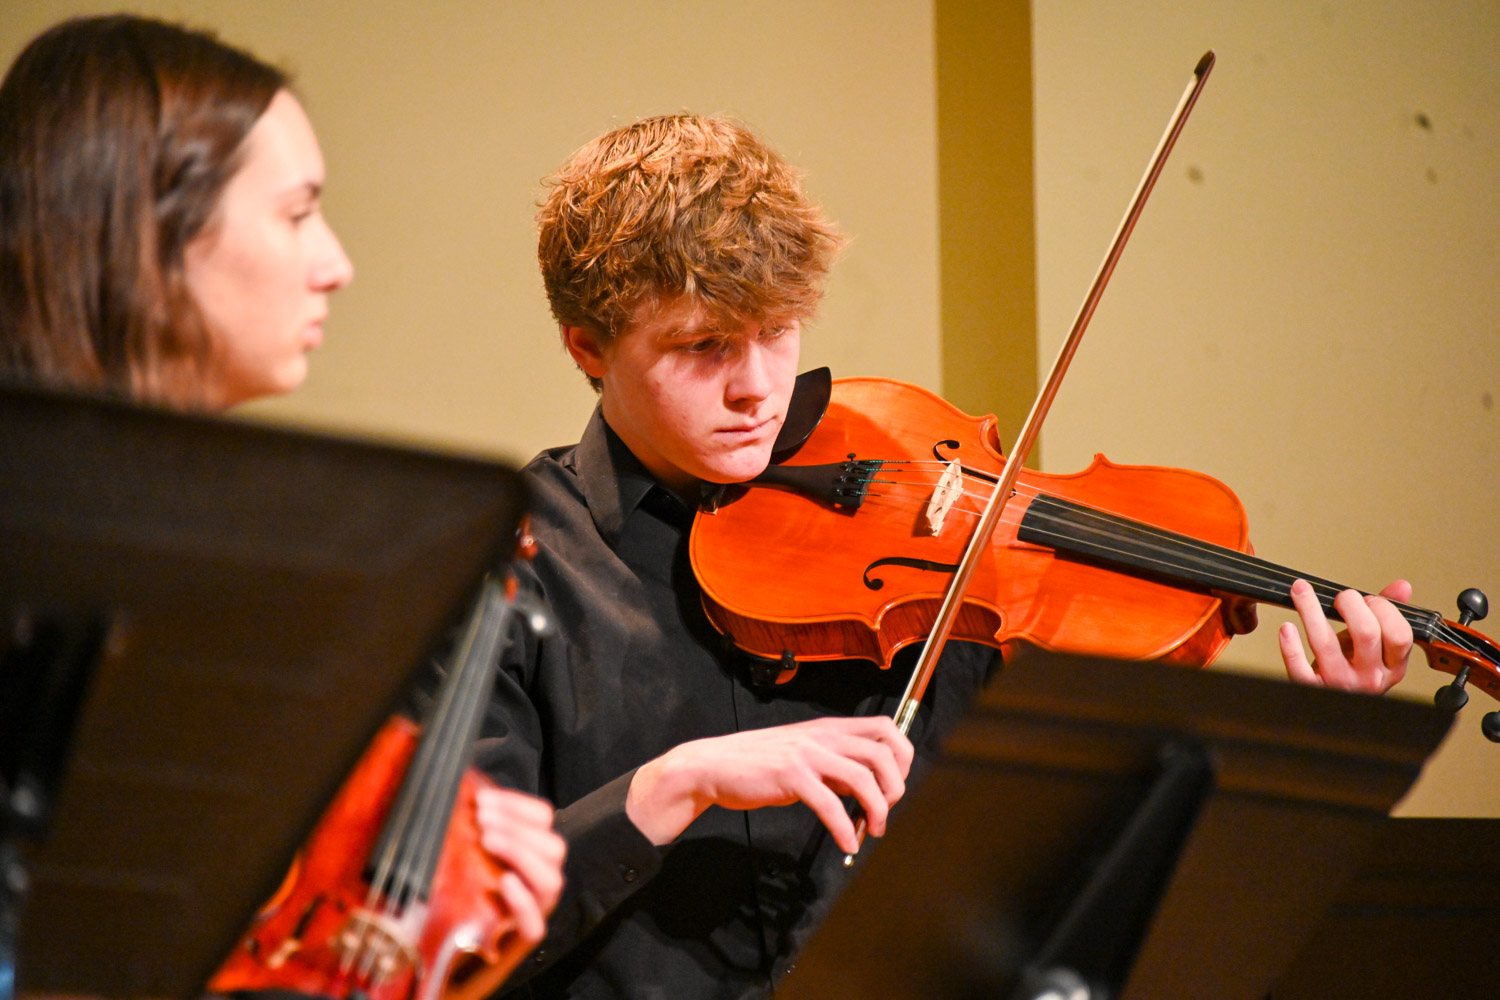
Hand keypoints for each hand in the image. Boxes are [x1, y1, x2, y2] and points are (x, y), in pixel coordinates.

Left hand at [474, 787, 566, 943]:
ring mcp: (537, 909)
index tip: (483, 799)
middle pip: (553, 846)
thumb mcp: (467, 853)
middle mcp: (542, 878)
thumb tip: (459, 790)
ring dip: (521, 853)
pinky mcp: (523, 938)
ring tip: (488, 841)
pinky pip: (535, 924)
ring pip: (551, 879)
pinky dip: (522, 901)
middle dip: (517, 826)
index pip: (543, 818)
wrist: (453, 952)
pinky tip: (503, 882)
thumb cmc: (462, 894)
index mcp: (532, 852)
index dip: (517, 804)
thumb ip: (471, 827)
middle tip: (481, 819)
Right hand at [626, 716, 913, 853]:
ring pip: (863, 778)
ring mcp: (806, 753)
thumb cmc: (759, 764)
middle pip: (883, 753)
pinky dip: (845, 829)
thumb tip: (868, 790)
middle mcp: (823, 735)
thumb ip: (835, 766)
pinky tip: (846, 844)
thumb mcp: (804, 754)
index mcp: (829, 728)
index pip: (886, 727)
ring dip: (877, 810)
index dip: (903, 756)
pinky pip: (830, 805)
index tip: (896, 785)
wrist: (713, 765)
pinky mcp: (790, 776)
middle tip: (885, 812)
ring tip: (871, 831)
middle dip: (895, 787)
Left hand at [1278, 578, 1412, 693]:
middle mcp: (1370, 677)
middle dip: (1352, 605)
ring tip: (1301, 591)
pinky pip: (1299, 668)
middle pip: (1366, 633)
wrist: (1336, 705)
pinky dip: (1290, 646)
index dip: (1385, 609)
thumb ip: (1388, 616)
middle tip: (1342, 597)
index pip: (1399, 635)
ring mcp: (1341, 684)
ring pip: (1325, 643)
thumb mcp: (1377, 646)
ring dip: (1311, 611)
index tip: (1369, 599)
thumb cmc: (1356, 669)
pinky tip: (1286, 627)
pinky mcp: (1312, 688)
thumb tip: (1402, 586)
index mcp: (1392, 666)